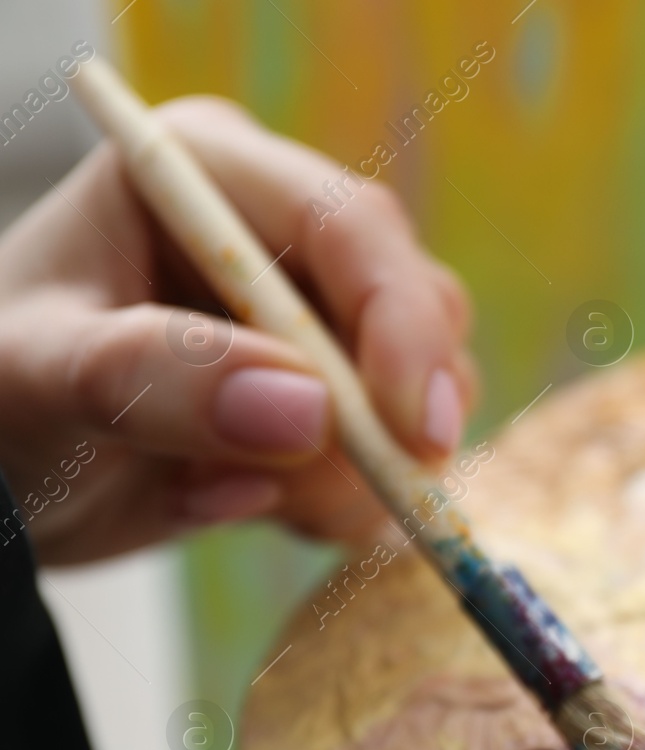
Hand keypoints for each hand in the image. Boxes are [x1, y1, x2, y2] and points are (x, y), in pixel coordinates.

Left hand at [0, 96, 476, 563]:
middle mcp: (281, 234)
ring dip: (360, 471)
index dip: (401, 321)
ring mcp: (321, 317)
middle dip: (391, 412)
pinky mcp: (340, 393)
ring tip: (240, 497)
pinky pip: (402, 451)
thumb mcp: (40, 381)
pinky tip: (259, 504)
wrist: (1, 479)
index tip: (412, 428)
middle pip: (418, 303)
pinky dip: (349, 499)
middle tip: (331, 498)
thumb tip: (310, 410)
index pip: (349, 224)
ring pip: (426, 388)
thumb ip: (156, 380)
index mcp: (205, 175)